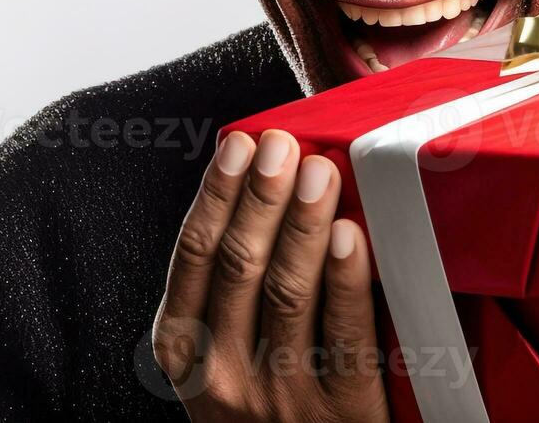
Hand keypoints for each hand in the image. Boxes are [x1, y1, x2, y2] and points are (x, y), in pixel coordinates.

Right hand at [152, 130, 388, 422]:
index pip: (193, 256)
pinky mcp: (341, 417)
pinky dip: (347, 283)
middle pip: (238, 267)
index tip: (240, 143)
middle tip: (282, 144)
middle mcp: (222, 377)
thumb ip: (230, 293)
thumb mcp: (222, 357)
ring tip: (319, 171)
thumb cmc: (265, 408)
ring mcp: (281, 400)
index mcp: (185, 353)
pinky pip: (345, 339)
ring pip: (288, 294)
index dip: (217, 195)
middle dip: (261, 197)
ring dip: (303, 224)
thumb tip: (258, 191)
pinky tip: (352, 237)